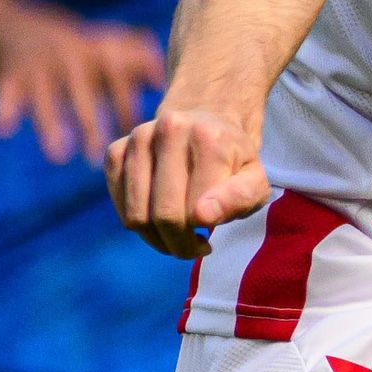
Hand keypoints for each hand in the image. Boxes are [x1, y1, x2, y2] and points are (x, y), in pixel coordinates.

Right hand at [0, 11, 167, 162]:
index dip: (125, 102)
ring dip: (50, 124)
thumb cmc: (82, 55)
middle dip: (90, 122)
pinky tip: (2, 131)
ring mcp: (37, 64)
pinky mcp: (10, 73)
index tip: (134, 135)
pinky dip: (3, 108)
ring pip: (44, 95)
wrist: (21, 31)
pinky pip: (5, 91)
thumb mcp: (111, 48)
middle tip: (98, 156)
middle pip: (81, 88)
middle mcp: (67, 54)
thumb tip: (160, 80)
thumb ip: (139, 61)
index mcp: (98, 49)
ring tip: (60, 157)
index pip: (116, 75)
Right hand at [106, 103, 269, 257]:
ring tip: (177, 235)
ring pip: (137, 216)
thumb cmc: (233, 163)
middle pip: (164, 216)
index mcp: (207, 137)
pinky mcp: (116, 151)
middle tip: (192, 246)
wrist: (206, 125)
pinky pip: (120, 206)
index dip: (199, 238)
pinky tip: (158, 218)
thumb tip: (202, 215)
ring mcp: (139, 137)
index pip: (194, 213)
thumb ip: (239, 199)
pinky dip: (138, 224)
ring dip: (157, 239)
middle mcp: (169, 129)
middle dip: (178, 244)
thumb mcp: (254, 183)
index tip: (208, 240)